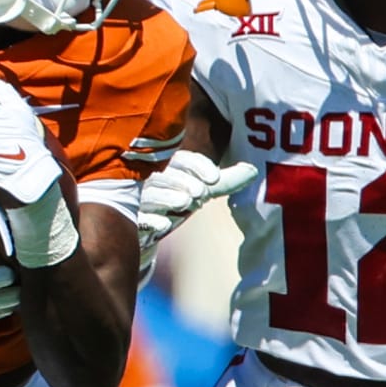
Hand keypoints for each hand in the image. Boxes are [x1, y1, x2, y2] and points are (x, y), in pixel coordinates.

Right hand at [137, 150, 257, 268]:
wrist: (149, 227)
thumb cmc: (177, 202)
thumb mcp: (202, 190)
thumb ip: (225, 182)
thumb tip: (252, 170)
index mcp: (170, 168)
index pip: (182, 159)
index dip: (197, 165)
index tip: (214, 177)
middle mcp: (153, 180)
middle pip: (166, 175)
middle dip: (183, 182)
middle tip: (200, 192)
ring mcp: (140, 200)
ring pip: (151, 194)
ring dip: (168, 198)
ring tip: (184, 202)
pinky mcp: (133, 221)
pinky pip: (138, 218)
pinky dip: (151, 221)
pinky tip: (164, 225)